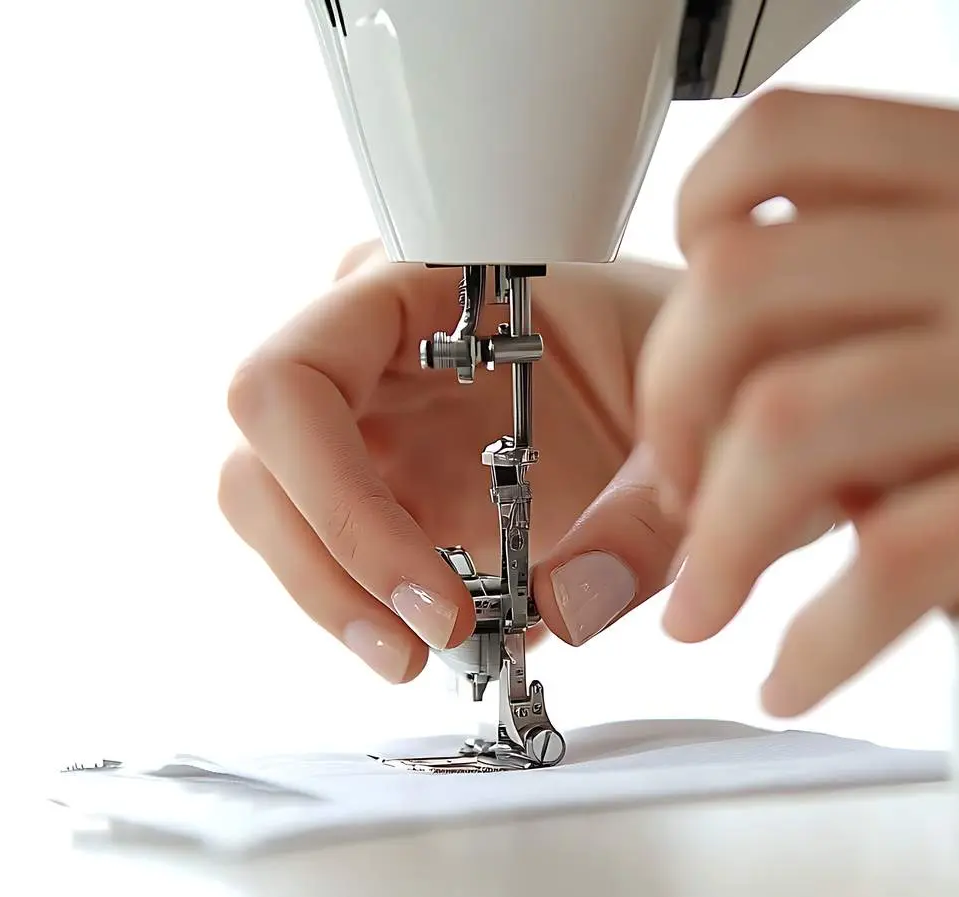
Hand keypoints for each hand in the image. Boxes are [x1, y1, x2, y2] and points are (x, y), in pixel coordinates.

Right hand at [219, 242, 682, 682]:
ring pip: (270, 508)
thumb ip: (642, 524)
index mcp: (424, 285)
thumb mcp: (691, 434)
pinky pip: (322, 545)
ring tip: (427, 657)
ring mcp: (366, 413)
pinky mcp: (378, 477)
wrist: (697, 381)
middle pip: (261, 456)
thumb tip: (563, 614)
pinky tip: (445, 637)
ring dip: (333, 597)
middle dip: (330, 566)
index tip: (435, 595)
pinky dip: (364, 604)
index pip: (293, 379)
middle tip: (427, 645)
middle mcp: (369, 344)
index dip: (335, 497)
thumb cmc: (686, 360)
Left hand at [639, 89, 958, 718]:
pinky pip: (896, 555)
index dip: (689, 237)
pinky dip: (818, 633)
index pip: (788, 140)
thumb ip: (932, 320)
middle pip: (747, 280)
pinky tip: (803, 665)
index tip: (686, 351)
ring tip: (711, 602)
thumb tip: (763, 407)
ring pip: (794, 418)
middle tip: (677, 495)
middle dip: (668, 410)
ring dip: (715, 538)